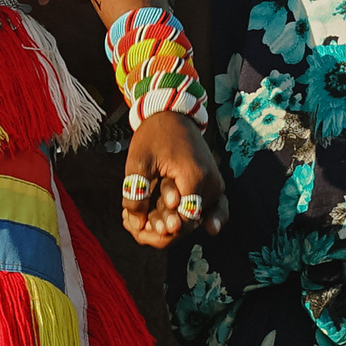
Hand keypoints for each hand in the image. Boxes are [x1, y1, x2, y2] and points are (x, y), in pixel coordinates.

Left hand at [118, 112, 220, 249]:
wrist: (173, 114)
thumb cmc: (154, 135)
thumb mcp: (137, 162)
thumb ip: (136, 193)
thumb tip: (136, 224)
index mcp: (194, 178)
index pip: (181, 221)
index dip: (157, 231)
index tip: (132, 226)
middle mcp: (211, 185)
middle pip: (188, 224)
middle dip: (159, 231)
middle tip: (130, 224)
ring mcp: (216, 186)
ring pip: (196, 220)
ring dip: (171, 226)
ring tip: (144, 222)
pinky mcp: (214, 185)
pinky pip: (213, 209)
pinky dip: (200, 219)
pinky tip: (205, 229)